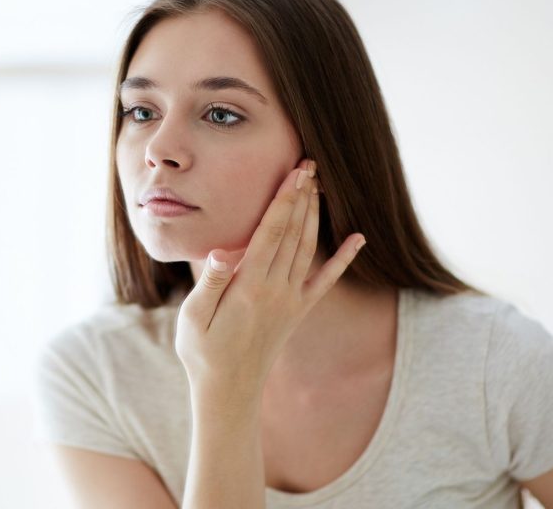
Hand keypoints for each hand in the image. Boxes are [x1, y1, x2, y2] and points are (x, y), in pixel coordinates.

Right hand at [175, 160, 364, 396]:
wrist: (228, 390)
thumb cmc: (202, 351)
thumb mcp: (193, 318)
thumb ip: (209, 283)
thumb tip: (221, 251)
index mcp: (249, 287)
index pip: (271, 233)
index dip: (283, 200)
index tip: (293, 172)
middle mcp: (277, 290)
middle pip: (294, 234)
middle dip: (301, 196)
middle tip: (309, 163)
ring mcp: (291, 301)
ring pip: (308, 249)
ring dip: (314, 215)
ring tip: (318, 184)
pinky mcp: (297, 311)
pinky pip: (326, 280)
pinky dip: (343, 258)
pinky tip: (358, 240)